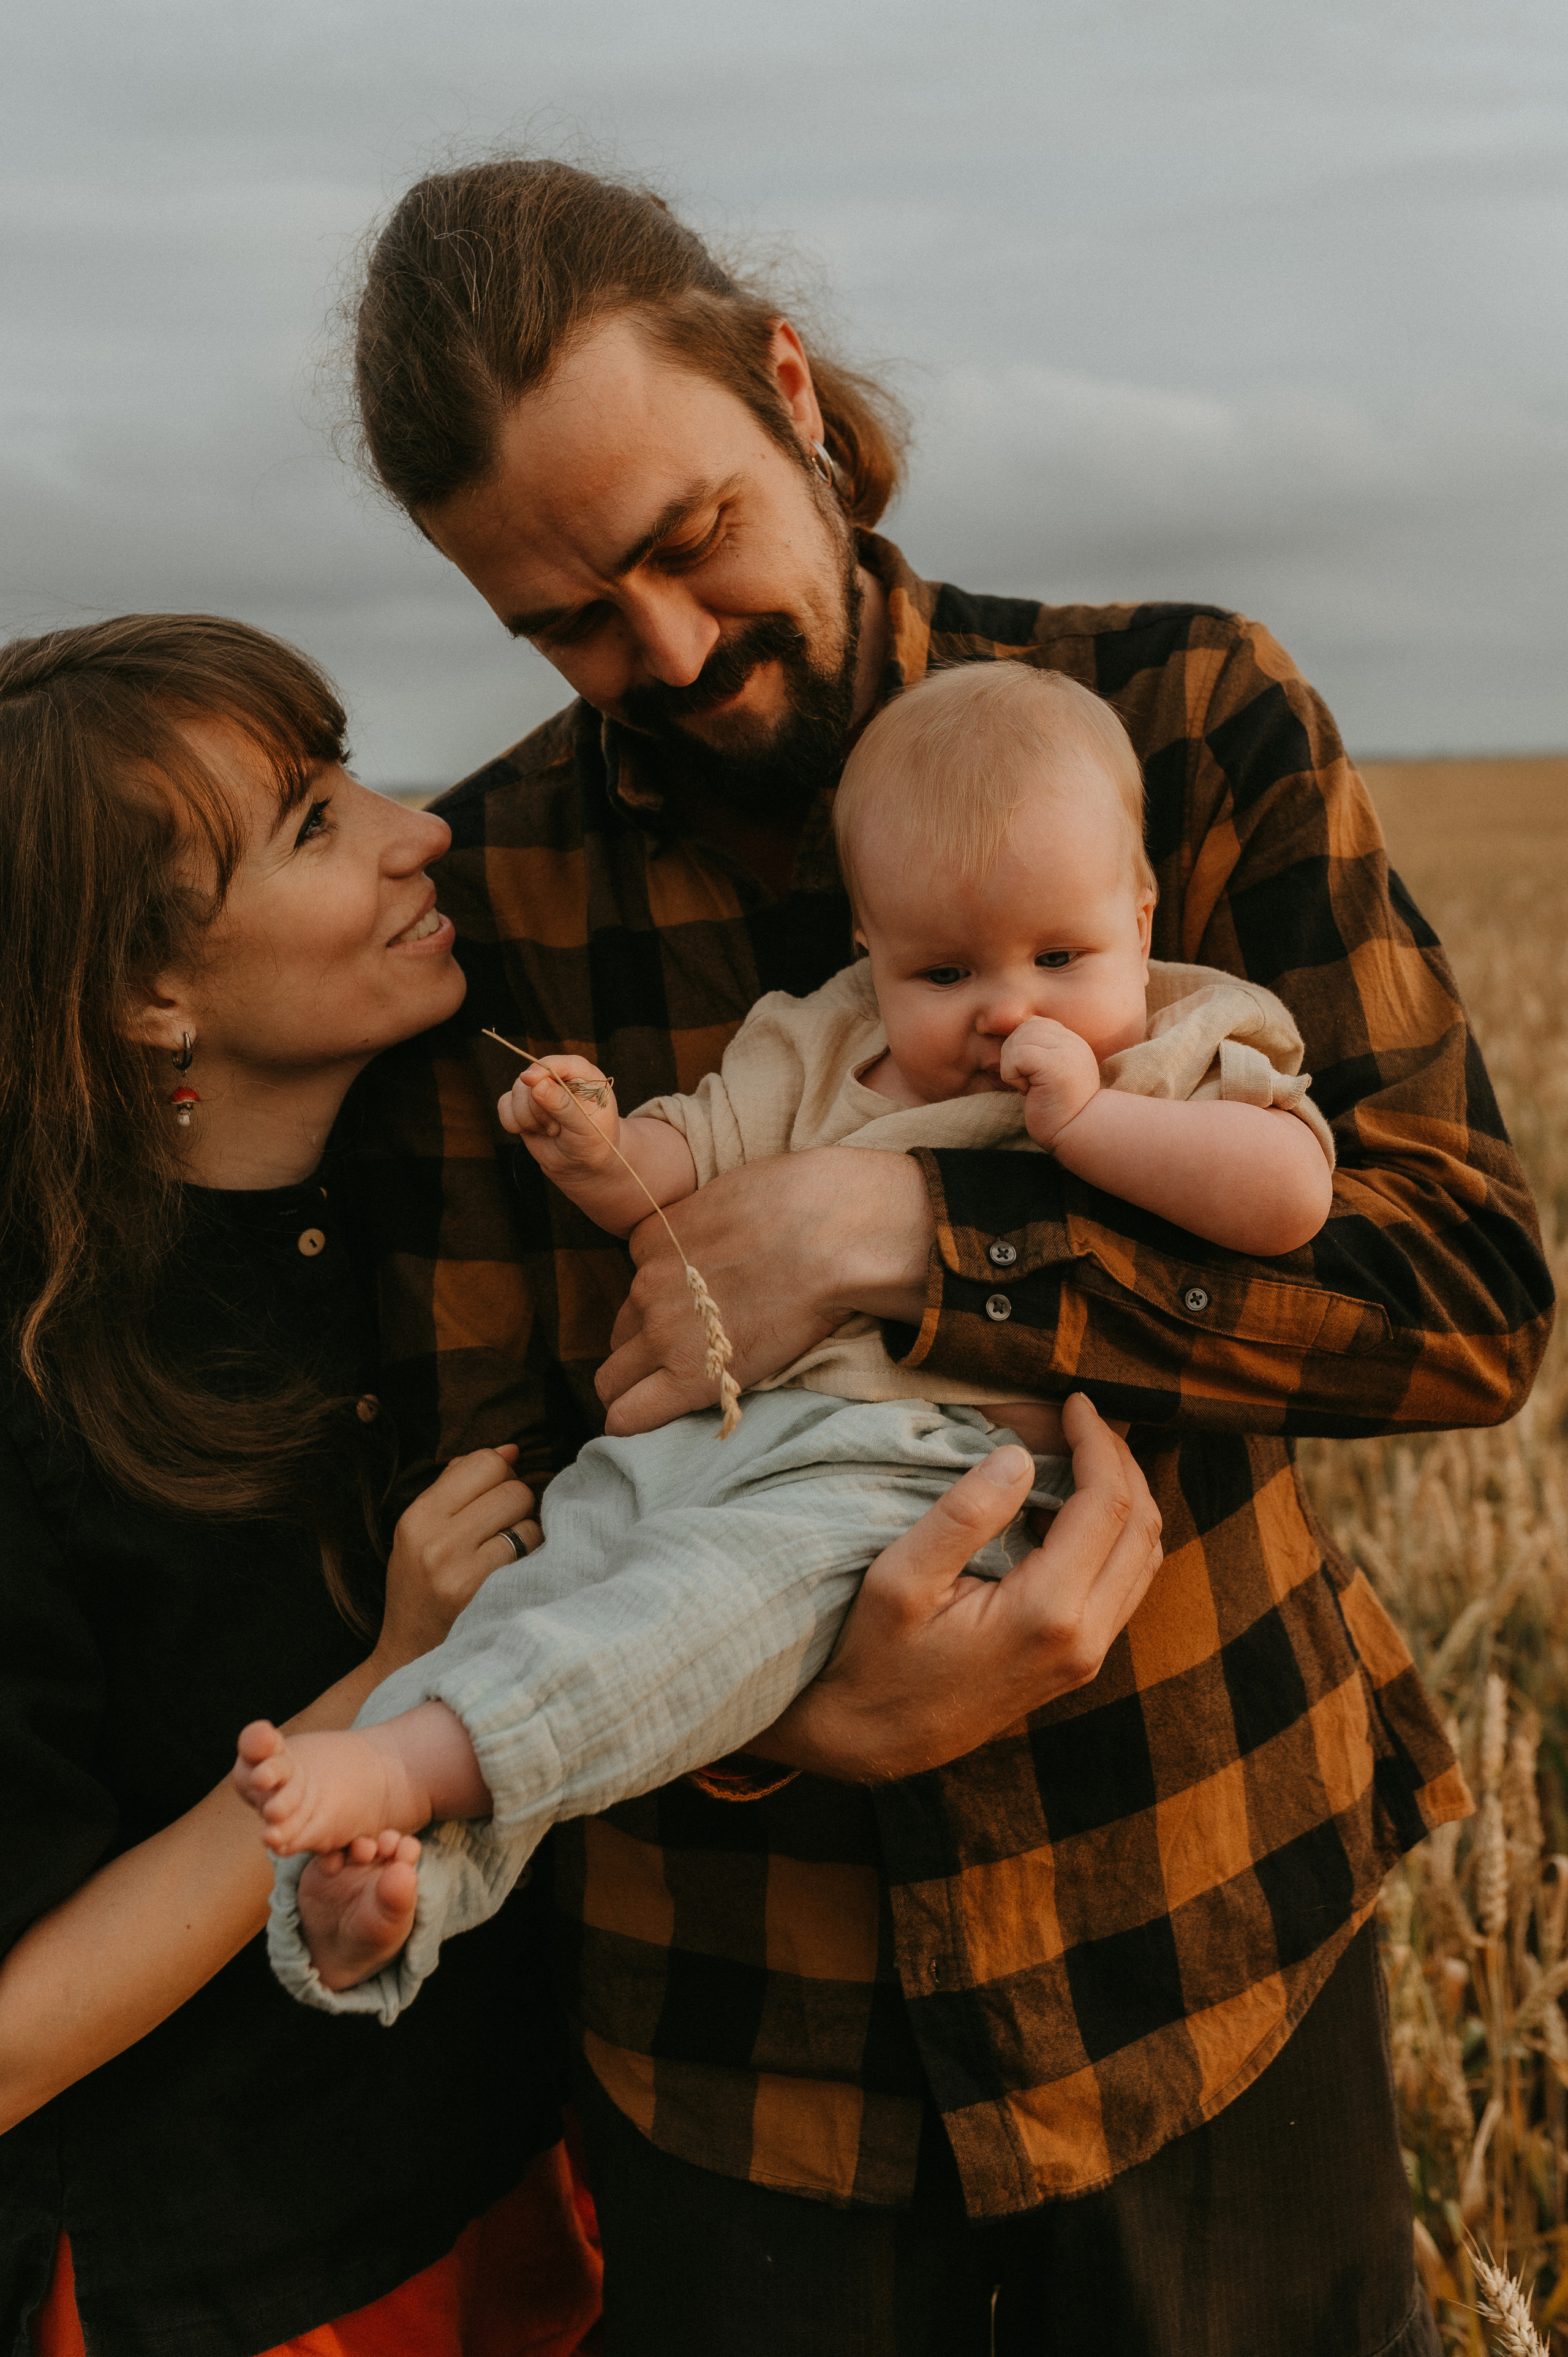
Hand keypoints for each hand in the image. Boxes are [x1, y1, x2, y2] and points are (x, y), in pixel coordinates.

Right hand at [297, 1833, 421, 1992]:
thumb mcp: (388, 1924)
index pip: (407, 1848)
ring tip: (361, 1853)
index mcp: (397, 1869)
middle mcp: (375, 1859)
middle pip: (381, 1837)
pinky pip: (324, 1853)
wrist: (336, 1950)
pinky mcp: (322, 1867)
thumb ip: (398, 1899)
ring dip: (358, 1843)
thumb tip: (405, 1869)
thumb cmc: (372, 1934)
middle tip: (382, 1849)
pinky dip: (328, 1855)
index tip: (402, 1856)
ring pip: (353, 1840)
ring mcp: (347, 1860)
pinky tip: (331, 1867)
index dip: (406, 1848)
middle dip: (383, 1839)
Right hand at [372, 1446, 539, 1674]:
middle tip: (504, 1527)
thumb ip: (458, 1487)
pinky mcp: (483, 1594)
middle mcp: (434, 1540)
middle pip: (512, 1487)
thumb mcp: (422, 1533)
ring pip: (526, 1517)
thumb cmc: (421, 1588)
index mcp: (417, 1517)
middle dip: (517, 1502)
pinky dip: (532, 1556)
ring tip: (507, 1552)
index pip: (483, 1462)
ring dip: (527, 1531)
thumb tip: (511, 1450)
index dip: (501, 1473)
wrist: (408, 1656)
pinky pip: (531, 1551)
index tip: (495, 1495)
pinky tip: (514, 1572)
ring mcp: (459, 1569)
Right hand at [498, 1056, 620, 1183]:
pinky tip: (532, 1132)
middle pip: (533, 1081)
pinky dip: (513, 1123)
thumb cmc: (592, 1143)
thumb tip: (537, 1084)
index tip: (530, 1080)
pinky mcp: (522, 1106)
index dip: (544, 1069)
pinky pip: (504, 1106)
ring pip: (516, 1094)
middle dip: (540, 1111)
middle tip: (558, 1128)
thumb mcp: (585, 1126)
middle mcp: (559, 1078)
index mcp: (584, 1076)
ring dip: (529, 1120)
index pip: (562, 1064)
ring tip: (551, 1131)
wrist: (580, 1165)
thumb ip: (563, 1104)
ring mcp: (538, 1090)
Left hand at [596, 1147, 932, 1435]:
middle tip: (686, 1363)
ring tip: (672, 1399)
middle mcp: (647, 1285)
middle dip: (642, 1352)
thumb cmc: (807, 1206)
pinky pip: (629, 1414)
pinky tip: (647, 1426)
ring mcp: (661, 1332)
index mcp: (654, 1239)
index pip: (636, 1286)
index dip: (662, 1308)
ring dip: (637, 1388)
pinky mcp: (687, 1376)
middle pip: (621, 1334)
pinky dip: (631, 1423)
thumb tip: (728, 1239)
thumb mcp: (737, 1198)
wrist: (834, 1238)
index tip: (694, 1318)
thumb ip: (713, 1226)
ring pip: (615, 1377)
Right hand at [753, 1394, 1161, 1779]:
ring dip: (1127, 1497)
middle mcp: (1085, 1639)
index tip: (1075, 1402)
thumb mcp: (900, 1578)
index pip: (1107, 1505)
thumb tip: (1020, 1455)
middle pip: (1142, 1527)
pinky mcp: (1080, 1663)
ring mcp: (1088, 1657)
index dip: (1098, 1442)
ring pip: (1145, 1559)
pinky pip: (1127, 1586)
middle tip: (1086, 1420)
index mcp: (1047, 1612)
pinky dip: (1119, 1535)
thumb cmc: (874, 1657)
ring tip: (1088, 1452)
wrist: (874, 1741)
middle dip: (1121, 1460)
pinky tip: (1077, 1508)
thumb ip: (963, 1514)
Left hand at [999, 1018, 1100, 1149]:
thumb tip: (1004, 1034)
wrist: (1076, 1134)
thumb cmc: (1056, 1111)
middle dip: (1015, 1056)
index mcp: (1071, 1042)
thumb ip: (1034, 1052)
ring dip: (1013, 1067)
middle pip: (1024, 1028)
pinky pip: (1017, 1055)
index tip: (1033, 1075)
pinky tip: (1028, 1091)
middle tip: (1030, 1084)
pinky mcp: (1055, 1064)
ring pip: (1018, 1040)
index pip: (1034, 1024)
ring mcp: (1066, 1050)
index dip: (1022, 1048)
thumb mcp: (1045, 1074)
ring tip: (1032, 1087)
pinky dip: (1013, 1075)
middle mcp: (1071, 1041)